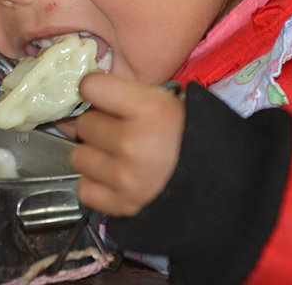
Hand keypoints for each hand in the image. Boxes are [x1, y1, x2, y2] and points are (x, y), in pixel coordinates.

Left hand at [70, 73, 184, 216]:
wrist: (213, 181)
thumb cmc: (184, 135)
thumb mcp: (163, 100)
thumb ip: (123, 93)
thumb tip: (80, 93)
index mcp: (150, 109)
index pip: (91, 87)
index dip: (94, 89)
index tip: (101, 96)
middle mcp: (134, 143)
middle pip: (84, 124)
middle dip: (97, 126)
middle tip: (117, 130)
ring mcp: (126, 177)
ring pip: (78, 157)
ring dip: (93, 156)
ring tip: (115, 156)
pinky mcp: (122, 205)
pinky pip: (84, 188)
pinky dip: (95, 185)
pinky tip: (113, 179)